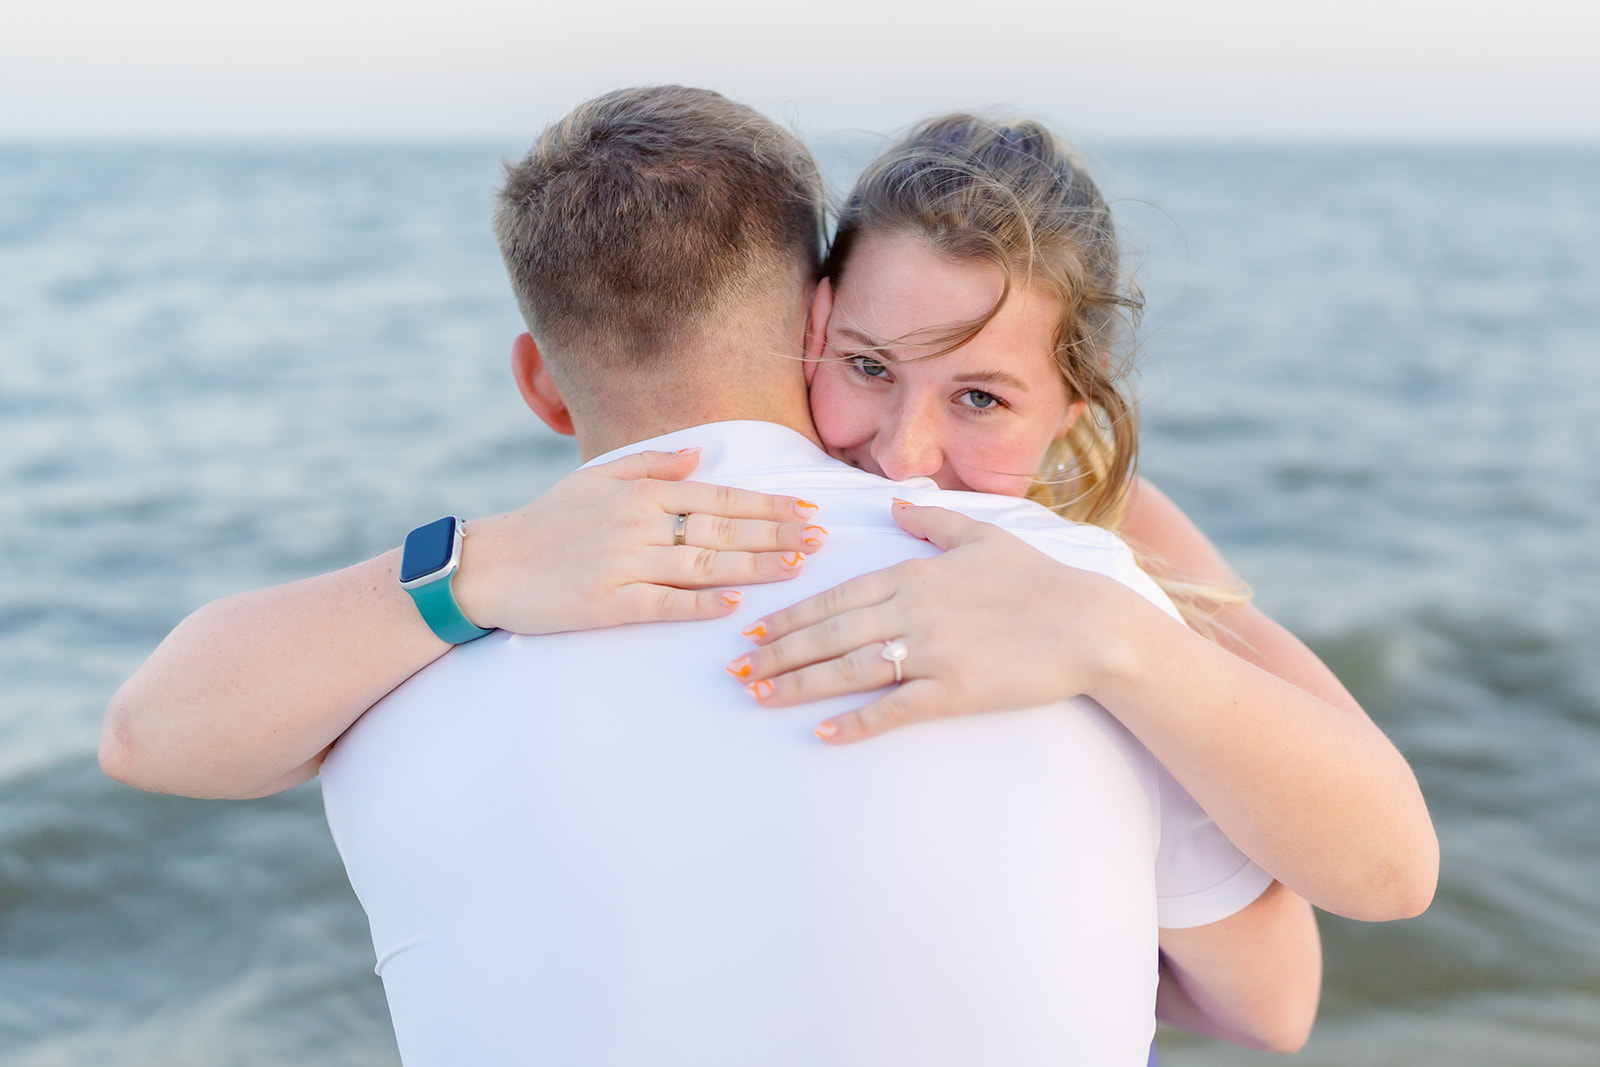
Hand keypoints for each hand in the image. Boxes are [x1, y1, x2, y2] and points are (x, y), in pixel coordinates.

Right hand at [454, 448, 824, 634]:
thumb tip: (699, 453)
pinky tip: (734, 605)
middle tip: (819, 539)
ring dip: (753, 566)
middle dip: (776, 533)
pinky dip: (701, 604)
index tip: (806, 511)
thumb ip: (651, 462)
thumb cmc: (548, 522)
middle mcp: (637, 523)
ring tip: (795, 568)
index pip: (718, 496)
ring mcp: (623, 564)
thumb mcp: (596, 478)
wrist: (491, 565)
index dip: (766, 505)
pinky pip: (664, 603)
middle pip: (721, 528)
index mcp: (640, 492)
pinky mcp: (607, 603)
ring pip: (702, 563)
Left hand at [727, 502, 1150, 741]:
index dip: (791, 615)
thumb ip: (931, 519)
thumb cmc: (1037, 580)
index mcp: (913, 573)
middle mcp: (913, 610)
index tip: (755, 629)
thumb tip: (895, 501)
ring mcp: (932, 652)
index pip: (836, 596)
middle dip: (778, 652)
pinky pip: (893, 709)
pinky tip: (822, 733)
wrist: (1089, 624)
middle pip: (829, 634)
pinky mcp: (954, 690)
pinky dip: (855, 722)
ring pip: (849, 670)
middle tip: (738, 671)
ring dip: (799, 685)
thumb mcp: (982, 534)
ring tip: (760, 696)